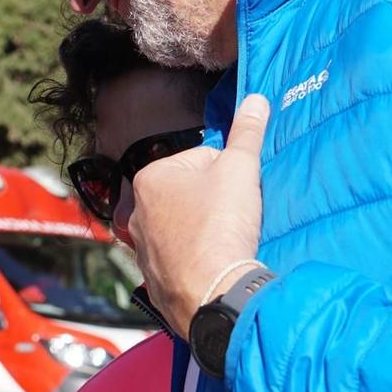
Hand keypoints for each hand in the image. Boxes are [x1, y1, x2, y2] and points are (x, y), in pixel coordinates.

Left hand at [129, 95, 270, 336]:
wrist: (211, 292)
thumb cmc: (220, 225)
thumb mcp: (239, 169)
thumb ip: (247, 133)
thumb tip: (255, 99)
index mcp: (149, 178)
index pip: (200, 159)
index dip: (228, 173)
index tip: (236, 194)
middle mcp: (136, 211)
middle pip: (191, 193)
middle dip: (214, 202)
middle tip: (232, 219)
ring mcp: (141, 246)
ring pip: (185, 225)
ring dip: (205, 230)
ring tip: (223, 242)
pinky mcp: (152, 276)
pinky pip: (180, 257)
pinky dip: (196, 258)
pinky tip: (212, 264)